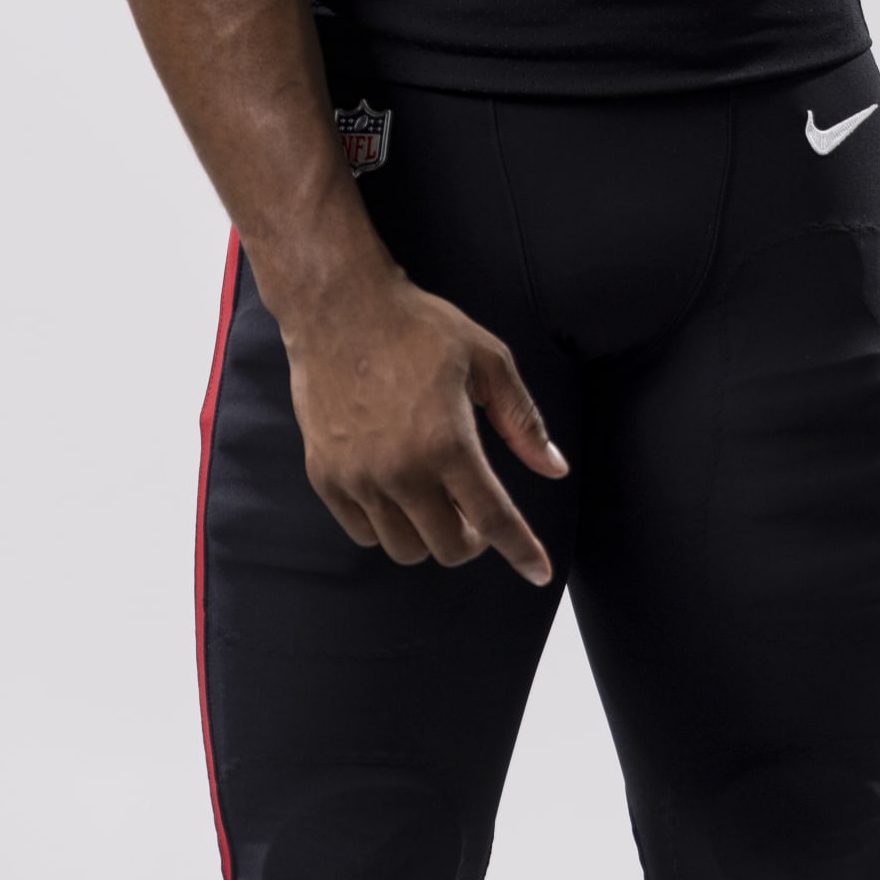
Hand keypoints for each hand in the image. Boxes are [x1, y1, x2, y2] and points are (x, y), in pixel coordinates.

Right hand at [283, 265, 567, 583]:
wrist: (338, 307)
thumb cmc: (417, 327)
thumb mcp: (486, 358)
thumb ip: (522, 419)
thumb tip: (554, 468)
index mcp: (446, 442)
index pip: (493, 518)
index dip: (521, 550)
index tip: (539, 572)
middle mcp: (400, 471)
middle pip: (448, 547)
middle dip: (473, 539)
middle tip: (475, 510)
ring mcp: (357, 478)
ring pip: (404, 549)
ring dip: (429, 534)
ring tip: (435, 497)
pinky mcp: (325, 476)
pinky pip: (363, 532)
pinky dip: (387, 525)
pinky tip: (397, 492)